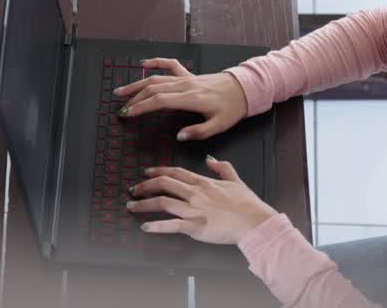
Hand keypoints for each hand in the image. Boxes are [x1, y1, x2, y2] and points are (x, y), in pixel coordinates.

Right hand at [116, 58, 248, 140]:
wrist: (244, 89)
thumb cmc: (232, 108)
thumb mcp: (219, 125)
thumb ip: (198, 132)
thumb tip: (179, 136)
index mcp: (191, 98)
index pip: (159, 101)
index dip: (141, 107)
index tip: (128, 113)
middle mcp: (185, 85)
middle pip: (153, 89)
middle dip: (134, 99)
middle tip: (121, 109)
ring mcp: (186, 78)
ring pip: (156, 78)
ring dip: (137, 84)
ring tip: (122, 91)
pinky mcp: (189, 74)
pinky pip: (169, 65)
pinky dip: (155, 62)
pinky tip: (143, 63)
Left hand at [127, 157, 277, 244]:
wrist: (255, 222)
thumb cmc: (248, 205)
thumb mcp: (236, 181)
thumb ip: (223, 168)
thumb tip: (212, 159)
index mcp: (204, 183)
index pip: (176, 172)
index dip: (159, 171)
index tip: (147, 172)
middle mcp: (196, 194)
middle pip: (164, 184)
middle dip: (145, 186)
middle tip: (134, 189)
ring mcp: (194, 210)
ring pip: (163, 202)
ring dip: (144, 204)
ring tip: (132, 206)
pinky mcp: (195, 227)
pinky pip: (171, 225)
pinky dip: (156, 226)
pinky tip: (145, 226)